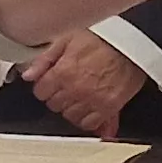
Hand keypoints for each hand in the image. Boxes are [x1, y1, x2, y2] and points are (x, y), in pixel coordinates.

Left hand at [21, 33, 150, 139]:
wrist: (133, 44)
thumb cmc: (103, 38)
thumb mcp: (66, 39)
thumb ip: (44, 58)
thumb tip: (28, 74)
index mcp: (63, 72)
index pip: (40, 92)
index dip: (44, 86)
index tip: (50, 83)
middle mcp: (76, 89)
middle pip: (54, 105)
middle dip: (57, 96)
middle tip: (65, 87)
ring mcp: (93, 100)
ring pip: (70, 116)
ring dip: (71, 108)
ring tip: (78, 96)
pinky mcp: (109, 107)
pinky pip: (91, 124)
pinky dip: (87, 119)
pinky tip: (88, 108)